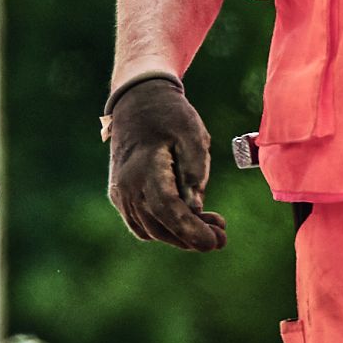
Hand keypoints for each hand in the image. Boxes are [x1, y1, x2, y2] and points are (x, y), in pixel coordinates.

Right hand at [103, 71, 225, 252]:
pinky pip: (142, 224)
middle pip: (159, 226)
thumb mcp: (193, 135)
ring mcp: (120, 192)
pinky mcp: (120, 195)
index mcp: (145, 168)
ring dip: (180, 236)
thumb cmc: (169, 115)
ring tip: (210, 226)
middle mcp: (127, 185)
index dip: (192, 231)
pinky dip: (165, 230)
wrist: (137, 101)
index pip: (167, 210)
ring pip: (150, 230)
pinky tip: (187, 221)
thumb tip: (194, 208)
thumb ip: (195, 172)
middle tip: (222, 236)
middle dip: (192, 238)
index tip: (216, 242)